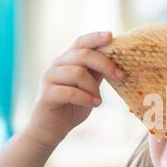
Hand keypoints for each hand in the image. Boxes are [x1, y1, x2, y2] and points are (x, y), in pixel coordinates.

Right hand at [23, 32, 123, 147]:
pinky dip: (86, 98)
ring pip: (77, 72)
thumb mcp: (89, 88)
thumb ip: (97, 74)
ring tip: (98, 100)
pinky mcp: (46, 95)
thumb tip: (117, 62)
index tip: (112, 36)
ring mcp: (49, 79)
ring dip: (93, 87)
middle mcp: (57, 65)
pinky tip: (95, 104)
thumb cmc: (72, 107)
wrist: (50, 130)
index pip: (80, 42)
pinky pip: (70, 92)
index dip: (95, 37)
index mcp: (67, 61)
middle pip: (83, 54)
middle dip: (105, 64)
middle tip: (120, 77)